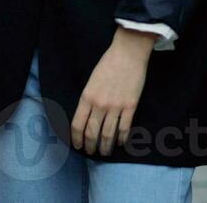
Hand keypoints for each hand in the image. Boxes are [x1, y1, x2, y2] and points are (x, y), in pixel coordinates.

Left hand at [70, 29, 152, 154]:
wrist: (128, 54)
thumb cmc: (108, 64)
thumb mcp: (91, 81)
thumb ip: (89, 99)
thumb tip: (87, 116)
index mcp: (87, 97)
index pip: (78, 124)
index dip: (77, 138)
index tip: (78, 145)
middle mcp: (100, 105)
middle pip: (92, 133)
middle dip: (90, 146)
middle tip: (91, 152)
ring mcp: (116, 107)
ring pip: (108, 134)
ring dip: (106, 146)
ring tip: (105, 152)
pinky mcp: (130, 107)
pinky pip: (124, 128)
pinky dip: (121, 138)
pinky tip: (120, 143)